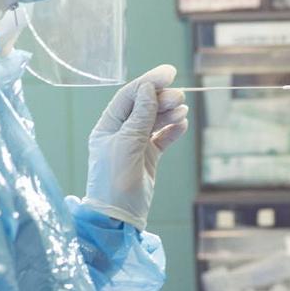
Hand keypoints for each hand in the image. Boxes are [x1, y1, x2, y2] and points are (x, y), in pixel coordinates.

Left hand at [83, 65, 188, 228]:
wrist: (119, 217)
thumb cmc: (115, 180)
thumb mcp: (127, 144)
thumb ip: (139, 116)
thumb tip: (147, 89)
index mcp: (107, 127)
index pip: (129, 96)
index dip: (148, 82)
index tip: (169, 72)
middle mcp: (120, 133)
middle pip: (144, 106)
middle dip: (161, 98)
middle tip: (179, 96)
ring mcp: (135, 146)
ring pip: (155, 121)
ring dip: (169, 112)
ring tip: (182, 109)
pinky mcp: (148, 158)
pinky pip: (163, 138)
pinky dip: (173, 130)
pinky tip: (182, 124)